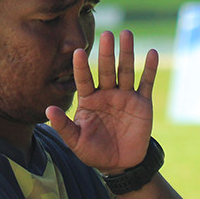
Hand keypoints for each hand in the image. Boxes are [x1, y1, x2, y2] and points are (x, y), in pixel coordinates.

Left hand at [46, 30, 158, 172]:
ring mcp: (125, 96)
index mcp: (89, 100)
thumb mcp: (76, 141)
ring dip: (127, 53)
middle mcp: (106, 94)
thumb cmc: (94, 152)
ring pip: (126, 71)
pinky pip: (146, 83)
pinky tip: (151, 53)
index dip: (81, 67)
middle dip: (106, 53)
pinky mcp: (142, 103)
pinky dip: (149, 69)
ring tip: (127, 34)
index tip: (78, 52)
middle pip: (106, 70)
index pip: (84, 79)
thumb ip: (64, 126)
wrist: (120, 164)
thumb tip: (48, 110)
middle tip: (107, 34)